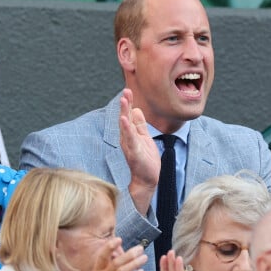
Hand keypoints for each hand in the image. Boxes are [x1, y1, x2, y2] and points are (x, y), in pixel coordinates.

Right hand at [78, 238, 146, 270]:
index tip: (119, 239)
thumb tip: (117, 255)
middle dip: (130, 253)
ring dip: (135, 263)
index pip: (102, 255)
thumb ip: (106, 268)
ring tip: (144, 258)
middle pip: (116, 261)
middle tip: (140, 248)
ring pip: (122, 270)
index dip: (110, 246)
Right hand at [120, 88, 160, 214]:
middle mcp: (127, 138)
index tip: (128, 90)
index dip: (129, 103)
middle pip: (125, 117)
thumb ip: (140, 125)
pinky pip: (130, 138)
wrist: (147, 180)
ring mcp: (130, 145)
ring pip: (126, 126)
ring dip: (124, 112)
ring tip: (124, 100)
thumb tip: (137, 110)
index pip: (129, 116)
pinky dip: (127, 129)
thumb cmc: (146, 160)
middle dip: (126, 104)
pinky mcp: (134, 152)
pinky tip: (125, 120)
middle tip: (125, 90)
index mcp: (131, 134)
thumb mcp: (145, 138)